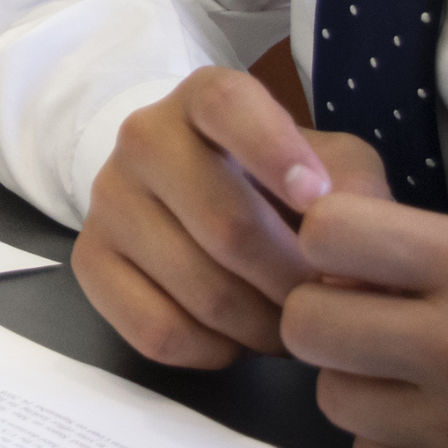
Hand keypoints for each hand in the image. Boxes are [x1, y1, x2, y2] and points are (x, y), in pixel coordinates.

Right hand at [74, 66, 389, 367]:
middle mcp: (144, 136)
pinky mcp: (89, 258)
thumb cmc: (275, 179)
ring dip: (262, 326)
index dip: (274, 152)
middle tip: (321, 303)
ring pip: (200, 290)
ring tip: (285, 323)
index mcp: (204, 96)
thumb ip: (357, 197)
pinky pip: (158, 330)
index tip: (317, 201)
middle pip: (227, 224)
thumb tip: (351, 271)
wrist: (189, 194)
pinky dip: (213, 351)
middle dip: (293, 282)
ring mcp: (108, 196)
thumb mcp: (331, 165)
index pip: (228, 106)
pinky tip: (232, 335)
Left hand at [286, 199, 447, 447]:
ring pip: (333, 397)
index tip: (349, 246)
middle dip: (323, 310)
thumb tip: (345, 258)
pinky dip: (392, 438)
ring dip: (356, 379)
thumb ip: (430, 243)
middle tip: (361, 311)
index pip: (329, 233)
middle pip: (306, 322)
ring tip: (405, 367)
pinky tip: (434, 416)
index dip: (326, 234)